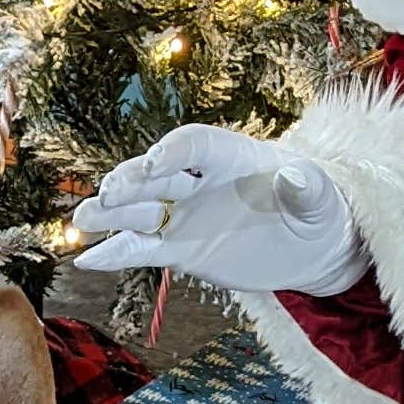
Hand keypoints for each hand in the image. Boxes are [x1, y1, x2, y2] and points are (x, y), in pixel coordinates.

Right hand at [68, 125, 368, 297]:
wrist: (312, 247)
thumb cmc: (318, 209)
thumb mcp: (321, 198)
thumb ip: (306, 188)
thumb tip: (295, 177)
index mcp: (229, 155)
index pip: (194, 144)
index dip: (173, 150)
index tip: (155, 163)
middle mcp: (198, 181)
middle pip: (155, 175)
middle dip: (131, 181)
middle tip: (110, 192)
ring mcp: (184, 215)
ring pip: (138, 211)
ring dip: (110, 213)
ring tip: (82, 219)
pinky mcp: (179, 249)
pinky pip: (142, 249)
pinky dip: (115, 253)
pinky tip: (87, 259)